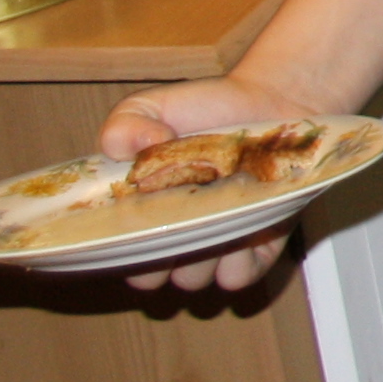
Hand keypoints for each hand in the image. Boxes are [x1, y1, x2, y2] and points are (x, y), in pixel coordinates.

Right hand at [96, 70, 326, 294]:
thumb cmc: (202, 108)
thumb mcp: (149, 107)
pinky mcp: (257, 247)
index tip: (138, 218)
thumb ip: (123, 126)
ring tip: (220, 209)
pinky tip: (247, 227)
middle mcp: (175, 237)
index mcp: (140, 214)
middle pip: (153, 276)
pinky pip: (237, 277)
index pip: (113, 255)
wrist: (269, 101)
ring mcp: (214, 245)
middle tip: (181, 213)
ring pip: (193, 280)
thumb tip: (141, 148)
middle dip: (162, 252)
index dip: (120, 246)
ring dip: (202, 251)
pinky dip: (238, 261)